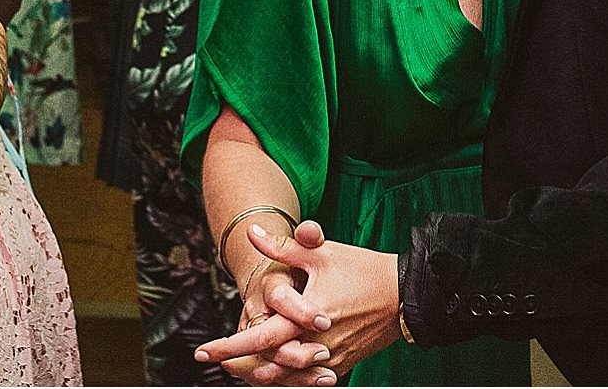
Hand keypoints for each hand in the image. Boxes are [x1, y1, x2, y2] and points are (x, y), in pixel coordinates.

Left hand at [199, 221, 398, 379]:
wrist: (405, 294)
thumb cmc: (363, 270)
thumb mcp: (321, 254)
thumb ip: (283, 247)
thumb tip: (252, 232)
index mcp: (307, 318)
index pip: (258, 338)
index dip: (227, 346)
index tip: (202, 350)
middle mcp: (316, 345)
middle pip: (266, 365)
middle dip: (236, 364)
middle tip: (213, 359)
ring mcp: (330, 359)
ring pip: (286, 378)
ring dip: (259, 374)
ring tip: (237, 366)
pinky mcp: (342, 363)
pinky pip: (307, 380)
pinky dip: (287, 377)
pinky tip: (273, 371)